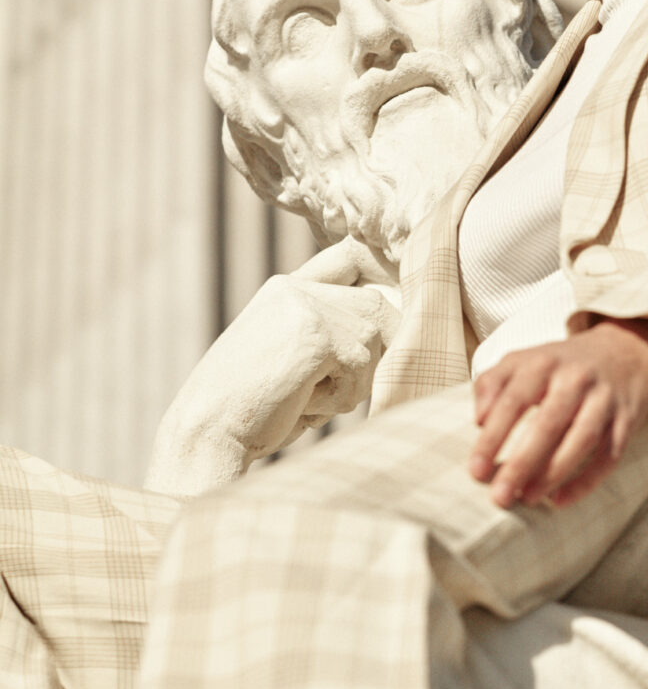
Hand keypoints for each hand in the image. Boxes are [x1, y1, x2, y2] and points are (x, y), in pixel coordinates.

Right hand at [146, 239, 400, 495]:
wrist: (207, 431)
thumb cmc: (253, 409)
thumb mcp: (292, 358)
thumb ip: (332, 333)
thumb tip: (399, 326)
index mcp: (287, 289)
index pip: (351, 257)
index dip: (380, 277)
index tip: (390, 309)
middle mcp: (297, 289)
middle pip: (378, 304)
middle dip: (376, 352)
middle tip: (332, 388)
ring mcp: (306, 307)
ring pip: (375, 339)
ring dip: (354, 382)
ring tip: (308, 398)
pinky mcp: (315, 334)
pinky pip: (362, 367)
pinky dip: (340, 399)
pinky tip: (300, 404)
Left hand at [468, 317, 647, 508]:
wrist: (627, 350)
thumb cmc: (562, 364)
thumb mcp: (525, 360)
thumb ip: (493, 382)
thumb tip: (479, 419)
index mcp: (544, 363)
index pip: (514, 401)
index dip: (493, 438)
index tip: (475, 470)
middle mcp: (576, 379)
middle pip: (548, 424)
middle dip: (522, 463)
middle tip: (499, 496)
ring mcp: (604, 400)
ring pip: (582, 440)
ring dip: (554, 473)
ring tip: (528, 498)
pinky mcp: (627, 420)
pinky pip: (609, 456)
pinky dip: (587, 481)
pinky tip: (561, 500)